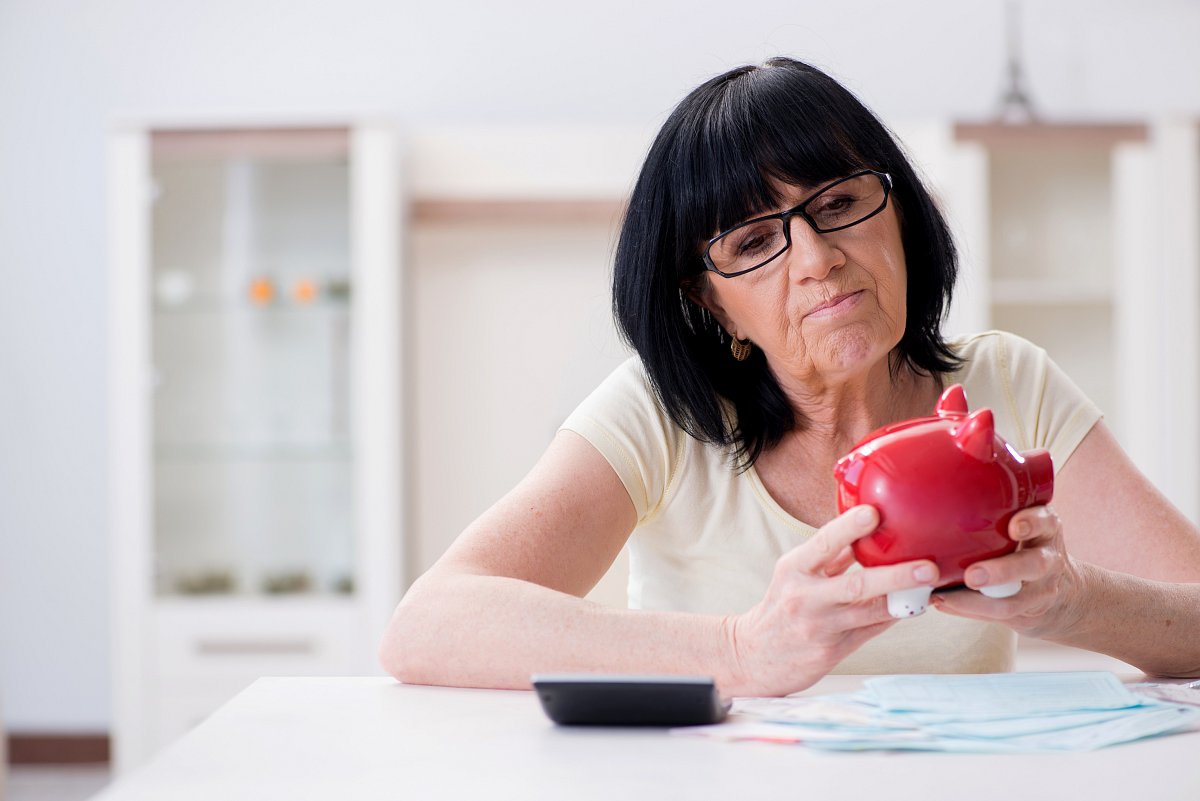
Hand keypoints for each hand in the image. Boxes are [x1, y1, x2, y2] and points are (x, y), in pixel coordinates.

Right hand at [726, 505, 939, 695]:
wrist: (755, 655)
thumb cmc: (782, 607)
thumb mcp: (796, 574)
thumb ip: (829, 555)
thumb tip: (867, 528)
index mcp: (794, 569)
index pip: (823, 543)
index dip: (849, 528)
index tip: (874, 512)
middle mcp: (804, 597)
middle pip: (856, 585)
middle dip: (895, 575)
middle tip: (927, 567)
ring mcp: (819, 627)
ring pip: (870, 613)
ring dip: (904, 600)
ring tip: (931, 588)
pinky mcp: (830, 652)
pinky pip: (870, 631)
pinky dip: (893, 617)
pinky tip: (913, 607)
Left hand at [931, 505, 1083, 638]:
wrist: (1064, 597)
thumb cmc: (1025, 549)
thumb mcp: (1026, 528)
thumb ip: (995, 519)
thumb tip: (930, 512)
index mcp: (1045, 530)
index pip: (1045, 522)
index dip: (1032, 523)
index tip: (1015, 527)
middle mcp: (1047, 559)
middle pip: (1033, 565)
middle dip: (1002, 572)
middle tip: (972, 576)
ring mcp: (1041, 590)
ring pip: (1016, 600)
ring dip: (977, 602)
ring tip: (945, 598)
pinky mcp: (1026, 613)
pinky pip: (997, 615)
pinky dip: (967, 609)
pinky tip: (942, 603)